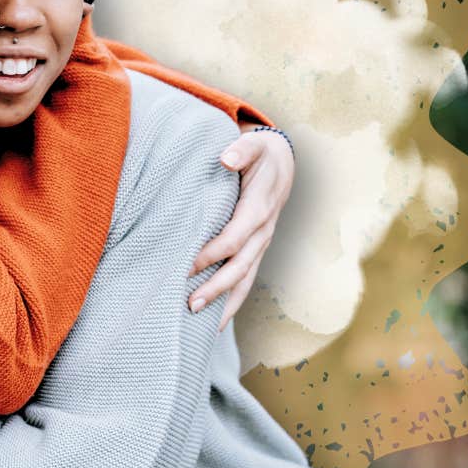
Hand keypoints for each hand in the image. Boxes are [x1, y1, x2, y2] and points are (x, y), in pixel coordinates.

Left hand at [188, 124, 294, 329]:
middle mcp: (262, 232)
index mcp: (259, 209)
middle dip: (216, 287)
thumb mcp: (252, 144)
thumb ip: (241, 148)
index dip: (212, 252)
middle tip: (189, 304)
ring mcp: (261, 244)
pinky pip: (246, 279)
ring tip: (199, 322)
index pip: (235, 237)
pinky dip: (231, 301)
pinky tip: (213, 321)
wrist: (281, 161)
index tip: (187, 265)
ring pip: (245, 279)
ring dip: (224, 302)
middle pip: (240, 266)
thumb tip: (226, 158)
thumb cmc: (259, 153)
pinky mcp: (255, 250)